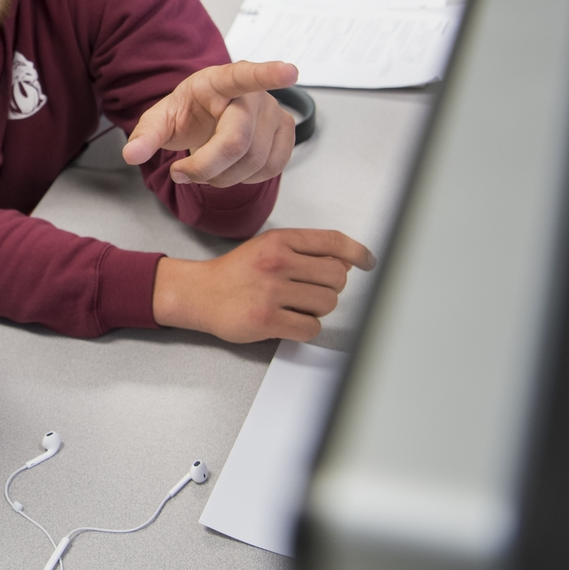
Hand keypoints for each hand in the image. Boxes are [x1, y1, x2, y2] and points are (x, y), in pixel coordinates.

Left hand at [122, 60, 297, 186]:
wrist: (207, 115)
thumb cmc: (188, 112)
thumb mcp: (160, 119)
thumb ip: (145, 135)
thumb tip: (131, 154)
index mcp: (219, 81)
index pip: (244, 76)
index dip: (268, 74)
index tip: (289, 71)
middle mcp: (253, 94)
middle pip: (237, 142)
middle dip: (205, 168)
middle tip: (181, 173)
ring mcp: (274, 111)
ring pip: (255, 162)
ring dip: (223, 178)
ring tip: (205, 169)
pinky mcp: (286, 131)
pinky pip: (272, 167)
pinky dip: (247, 178)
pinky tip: (232, 168)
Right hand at [153, 229, 374, 342]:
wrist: (200, 294)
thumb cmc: (236, 273)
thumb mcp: (268, 248)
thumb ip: (304, 251)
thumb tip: (346, 261)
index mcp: (280, 241)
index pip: (333, 242)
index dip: (358, 252)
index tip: (368, 262)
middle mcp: (276, 262)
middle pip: (337, 277)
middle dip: (329, 288)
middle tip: (309, 292)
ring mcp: (271, 291)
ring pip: (327, 303)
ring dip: (316, 309)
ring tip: (293, 306)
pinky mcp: (266, 319)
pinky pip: (311, 327)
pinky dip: (305, 328)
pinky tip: (288, 322)